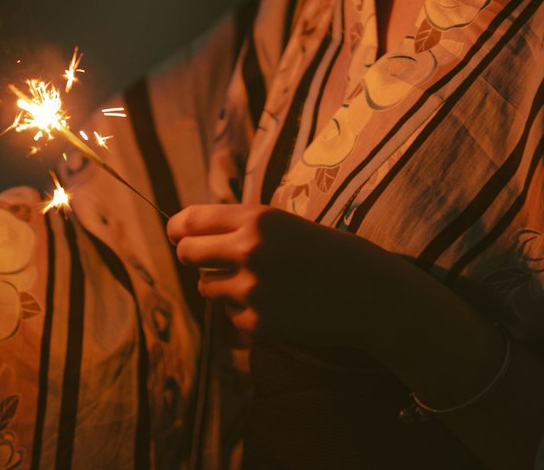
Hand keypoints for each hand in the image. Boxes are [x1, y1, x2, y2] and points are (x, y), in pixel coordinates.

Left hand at [166, 202, 402, 349]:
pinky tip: (276, 305)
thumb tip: (189, 234)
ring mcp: (251, 290)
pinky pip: (230, 316)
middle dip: (193, 257)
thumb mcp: (282, 223)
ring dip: (223, 286)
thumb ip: (239, 226)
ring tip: (260, 282)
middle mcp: (248, 251)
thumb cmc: (324, 250)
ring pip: (207, 288)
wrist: (366, 291)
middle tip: (209, 260)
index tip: (178, 234)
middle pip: (188, 254)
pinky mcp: (257, 324)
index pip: (191, 220)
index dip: (179, 228)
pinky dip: (244, 313)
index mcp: (255, 218)